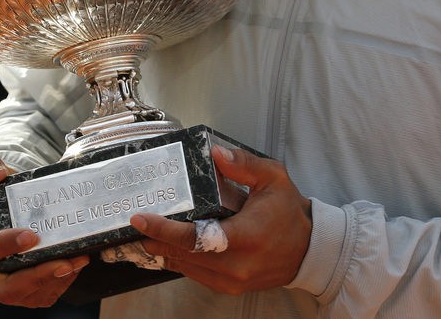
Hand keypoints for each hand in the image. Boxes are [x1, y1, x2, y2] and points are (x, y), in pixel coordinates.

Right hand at [0, 151, 89, 307]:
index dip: (4, 245)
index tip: (32, 236)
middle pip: (1, 286)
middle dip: (35, 278)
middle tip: (63, 263)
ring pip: (22, 295)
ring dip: (52, 282)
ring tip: (77, 261)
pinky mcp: (17, 288)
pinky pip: (36, 296)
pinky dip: (57, 285)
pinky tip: (73, 266)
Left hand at [130, 144, 311, 294]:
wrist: (308, 249)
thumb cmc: (288, 211)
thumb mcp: (273, 178)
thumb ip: (244, 164)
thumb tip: (216, 153)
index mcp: (246, 236)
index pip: (196, 237)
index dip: (165, 229)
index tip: (140, 218)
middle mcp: (237, 264)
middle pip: (185, 255)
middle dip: (155, 240)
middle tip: (132, 227)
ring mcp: (233, 281)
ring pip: (187, 268)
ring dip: (163, 252)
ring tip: (143, 235)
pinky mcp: (230, 287)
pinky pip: (197, 275)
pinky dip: (180, 262)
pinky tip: (167, 248)